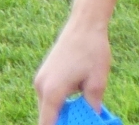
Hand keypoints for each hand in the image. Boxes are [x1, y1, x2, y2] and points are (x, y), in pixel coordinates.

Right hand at [33, 0, 119, 124]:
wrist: (84, 24)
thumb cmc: (92, 51)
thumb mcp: (97, 83)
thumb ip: (92, 107)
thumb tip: (93, 119)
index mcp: (52, 91)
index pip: (47, 124)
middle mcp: (41, 86)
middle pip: (47, 118)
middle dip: (62, 123)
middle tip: (83, 120)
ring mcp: (41, 79)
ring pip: (49, 109)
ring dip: (63, 116)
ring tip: (83, 115)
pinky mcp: (45, 75)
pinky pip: (50, 99)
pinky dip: (61, 106)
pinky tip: (78, 105)